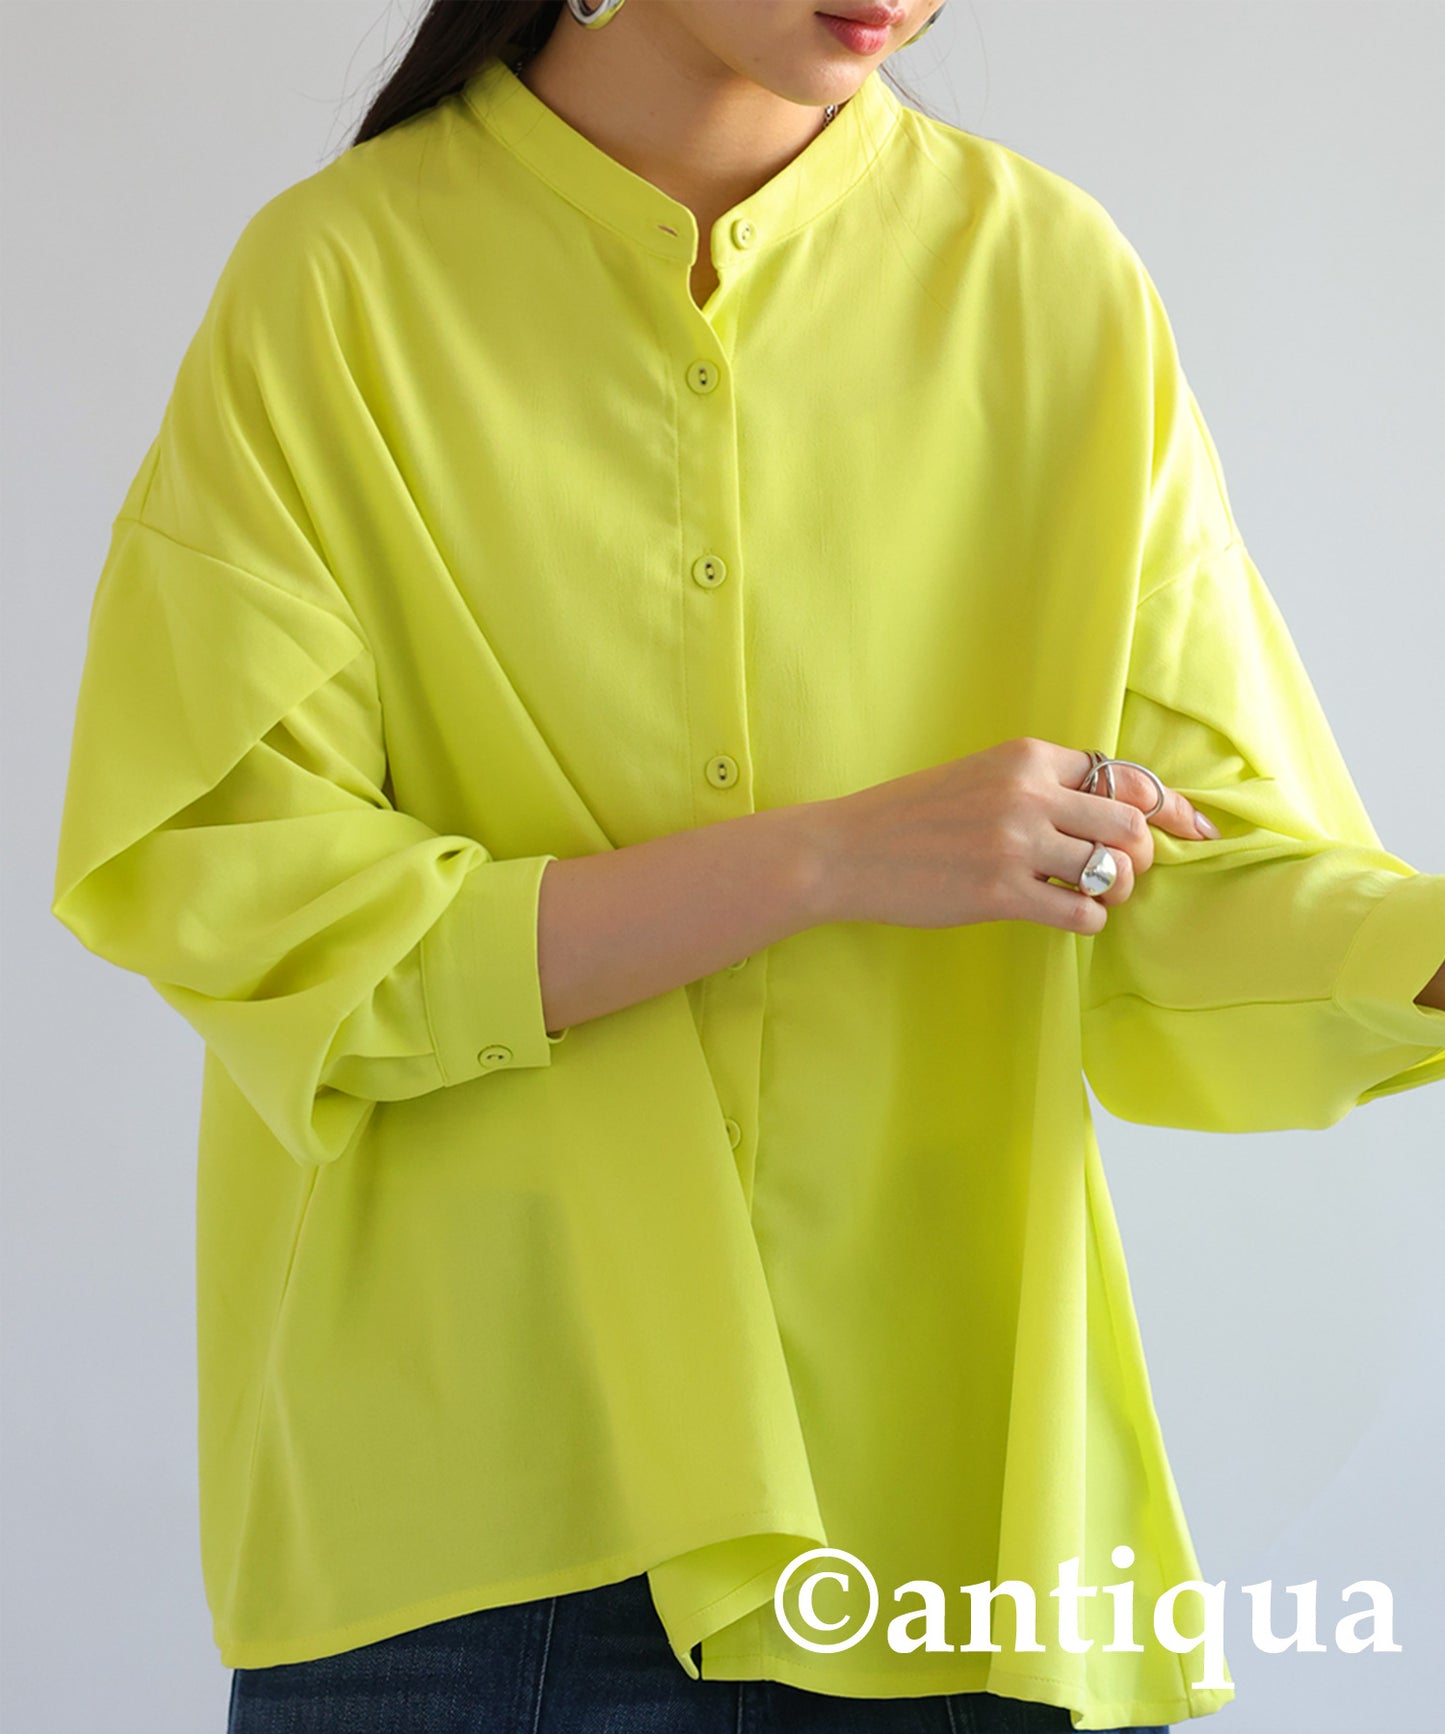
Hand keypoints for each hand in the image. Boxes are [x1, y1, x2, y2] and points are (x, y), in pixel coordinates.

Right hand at [805, 736, 1211, 934]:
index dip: (1172, 808)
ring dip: (1117, 891)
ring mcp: (1014, 843)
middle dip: (1142, 856)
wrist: (849, 850)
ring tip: (1095, 897)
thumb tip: (1116, 810)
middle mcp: (1027, 793)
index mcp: (1027, 757)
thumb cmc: (914, 816)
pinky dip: (1089, 921)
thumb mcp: (982, 776)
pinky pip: (1080, 913)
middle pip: (1131, 824)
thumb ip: (1042, 784)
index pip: (1126, 777)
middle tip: (1122, 874)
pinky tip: (1068, 918)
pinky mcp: (998, 893)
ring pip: (1113, 869)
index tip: (1196, 831)